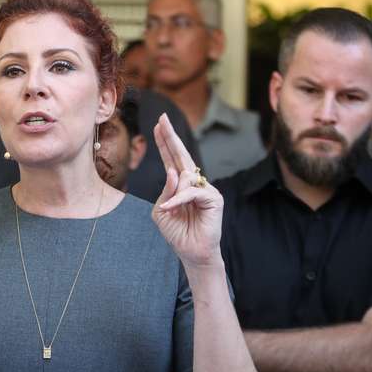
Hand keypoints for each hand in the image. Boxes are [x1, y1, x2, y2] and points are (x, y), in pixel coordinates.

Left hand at [151, 113, 222, 266]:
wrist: (191, 252)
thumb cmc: (177, 232)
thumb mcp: (161, 210)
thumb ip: (165, 191)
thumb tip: (174, 172)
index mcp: (179, 184)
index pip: (171, 159)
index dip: (164, 142)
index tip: (157, 125)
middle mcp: (193, 183)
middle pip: (182, 155)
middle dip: (171, 136)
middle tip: (162, 119)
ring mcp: (205, 189)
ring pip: (185, 177)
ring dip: (173, 193)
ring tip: (170, 209)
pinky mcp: (214, 198)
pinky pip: (191, 192)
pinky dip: (178, 200)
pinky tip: (170, 208)